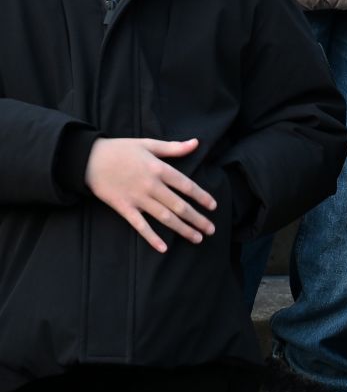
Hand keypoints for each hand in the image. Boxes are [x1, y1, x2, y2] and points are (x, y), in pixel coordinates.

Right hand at [85, 137, 216, 252]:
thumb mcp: (148, 143)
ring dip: (182, 229)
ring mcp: (138, 198)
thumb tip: (196, 143)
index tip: (213, 207)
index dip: (202, 197)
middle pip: (179, 205)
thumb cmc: (120, 149)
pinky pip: (140, 225)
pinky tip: (163, 248)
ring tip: (197, 238)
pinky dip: (152, 237)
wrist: (88, 159)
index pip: (187, 186)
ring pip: (165, 217)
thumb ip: (174, 147)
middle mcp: (152, 186)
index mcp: (159, 169)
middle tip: (211, 230)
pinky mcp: (124, 208)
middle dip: (197, 219)